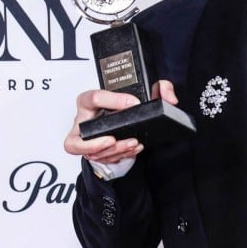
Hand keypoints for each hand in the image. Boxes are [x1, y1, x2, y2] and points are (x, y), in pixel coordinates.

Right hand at [62, 81, 178, 162]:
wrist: (122, 113)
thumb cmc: (125, 102)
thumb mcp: (144, 89)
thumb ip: (160, 87)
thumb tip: (170, 99)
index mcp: (89, 101)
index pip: (94, 98)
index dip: (114, 101)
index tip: (134, 103)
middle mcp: (83, 121)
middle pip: (77, 139)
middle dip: (95, 143)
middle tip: (113, 140)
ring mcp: (86, 139)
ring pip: (91, 153)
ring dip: (113, 151)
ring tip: (132, 144)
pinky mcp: (94, 150)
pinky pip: (101, 159)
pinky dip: (119, 155)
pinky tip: (132, 149)